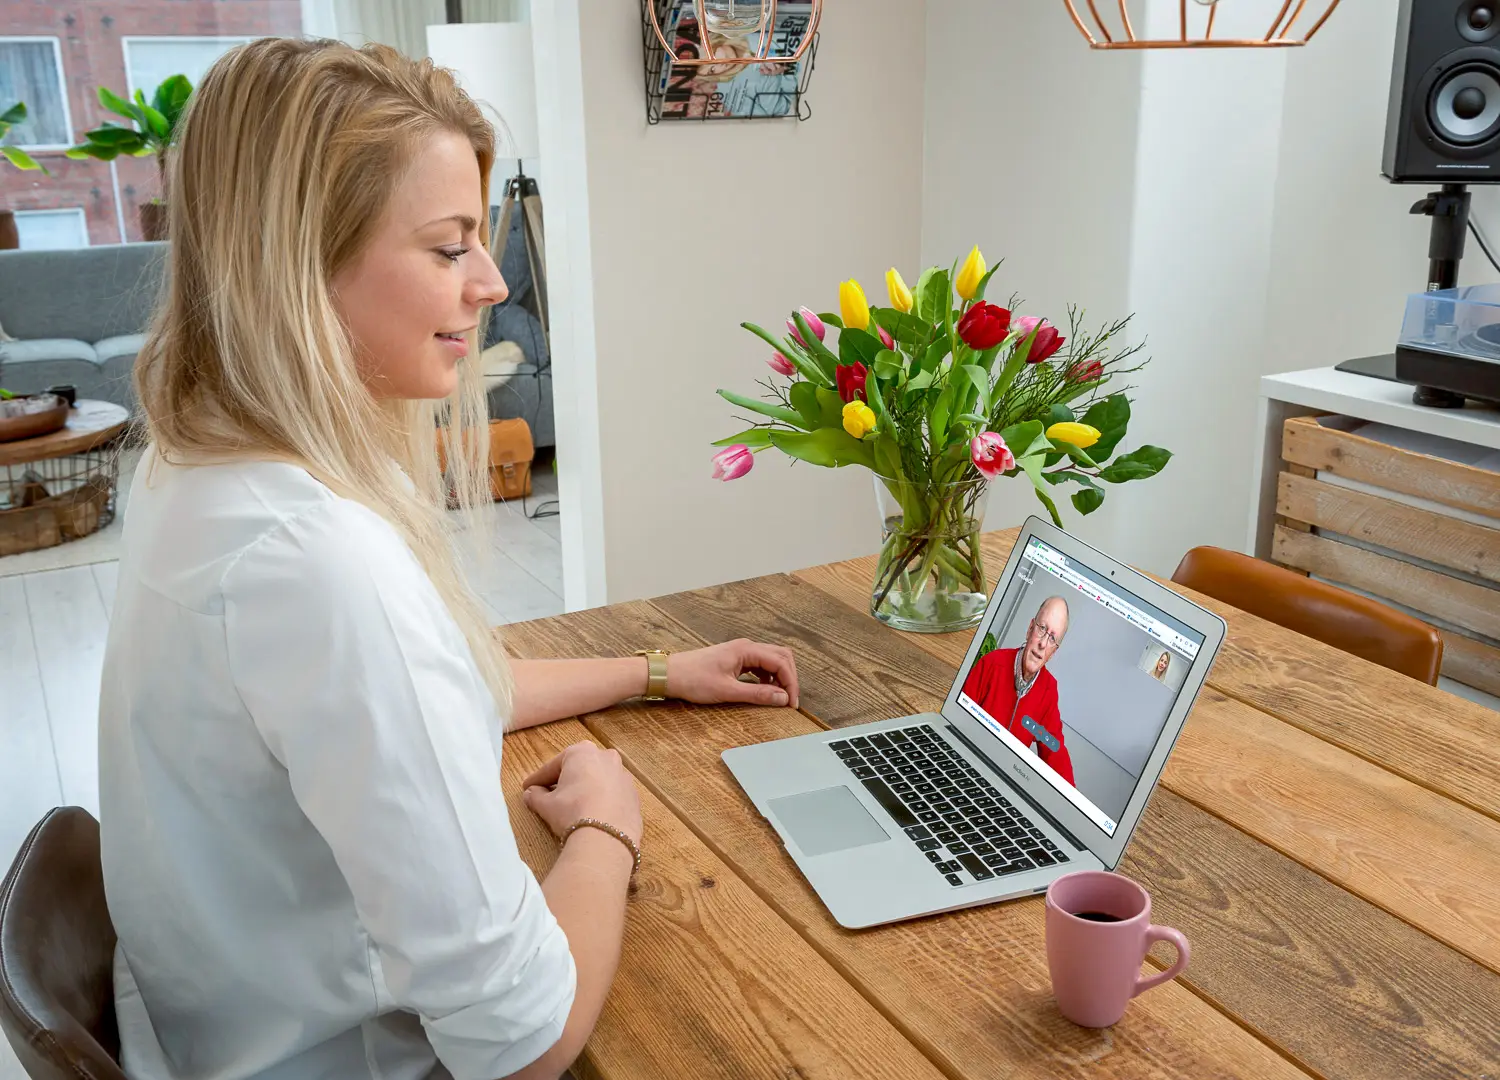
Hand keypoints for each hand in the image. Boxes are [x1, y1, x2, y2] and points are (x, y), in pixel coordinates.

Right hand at [522, 741, 642, 845]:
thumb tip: (530, 793)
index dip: (538, 779)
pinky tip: (592, 815)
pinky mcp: (634, 795)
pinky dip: (601, 801)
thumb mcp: (547, 805)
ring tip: (572, 807)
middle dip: (564, 781)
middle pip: (578, 769)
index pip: (553, 766)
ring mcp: (623, 775)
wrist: (607, 836)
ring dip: (584, 790)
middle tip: (549, 795)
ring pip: (597, 780)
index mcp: (582, 752)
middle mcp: (606, 757)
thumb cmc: (572, 811)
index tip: (527, 788)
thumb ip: (535, 796)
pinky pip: (611, 795)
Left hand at [666, 639, 799, 708]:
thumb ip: (757, 694)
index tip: (791, 703)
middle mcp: (746, 647)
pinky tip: (764, 690)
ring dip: (779, 677)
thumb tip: (782, 698)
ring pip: (771, 660)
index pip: (781, 662)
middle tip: (789, 700)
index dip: (790, 683)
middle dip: (789, 678)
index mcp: (746, 650)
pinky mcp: (735, 659)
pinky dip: (767, 677)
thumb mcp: (727, 691)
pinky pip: (759, 665)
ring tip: (777, 698)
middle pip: (781, 656)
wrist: (669, 674)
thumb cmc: (693, 680)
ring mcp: (740, 651)